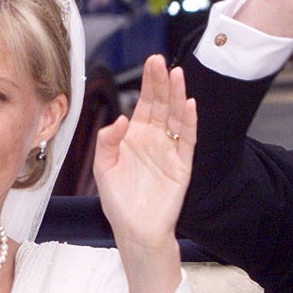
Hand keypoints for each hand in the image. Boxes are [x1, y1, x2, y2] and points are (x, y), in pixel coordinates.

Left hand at [93, 55, 195, 249]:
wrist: (134, 230)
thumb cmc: (118, 201)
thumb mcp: (103, 168)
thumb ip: (107, 141)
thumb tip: (121, 118)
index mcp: (135, 136)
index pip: (144, 102)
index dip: (148, 82)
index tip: (151, 62)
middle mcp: (154, 139)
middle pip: (161, 104)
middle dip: (162, 82)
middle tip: (162, 62)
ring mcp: (170, 151)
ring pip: (176, 117)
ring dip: (177, 96)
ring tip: (178, 76)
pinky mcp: (182, 165)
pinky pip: (187, 140)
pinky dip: (188, 123)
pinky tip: (189, 105)